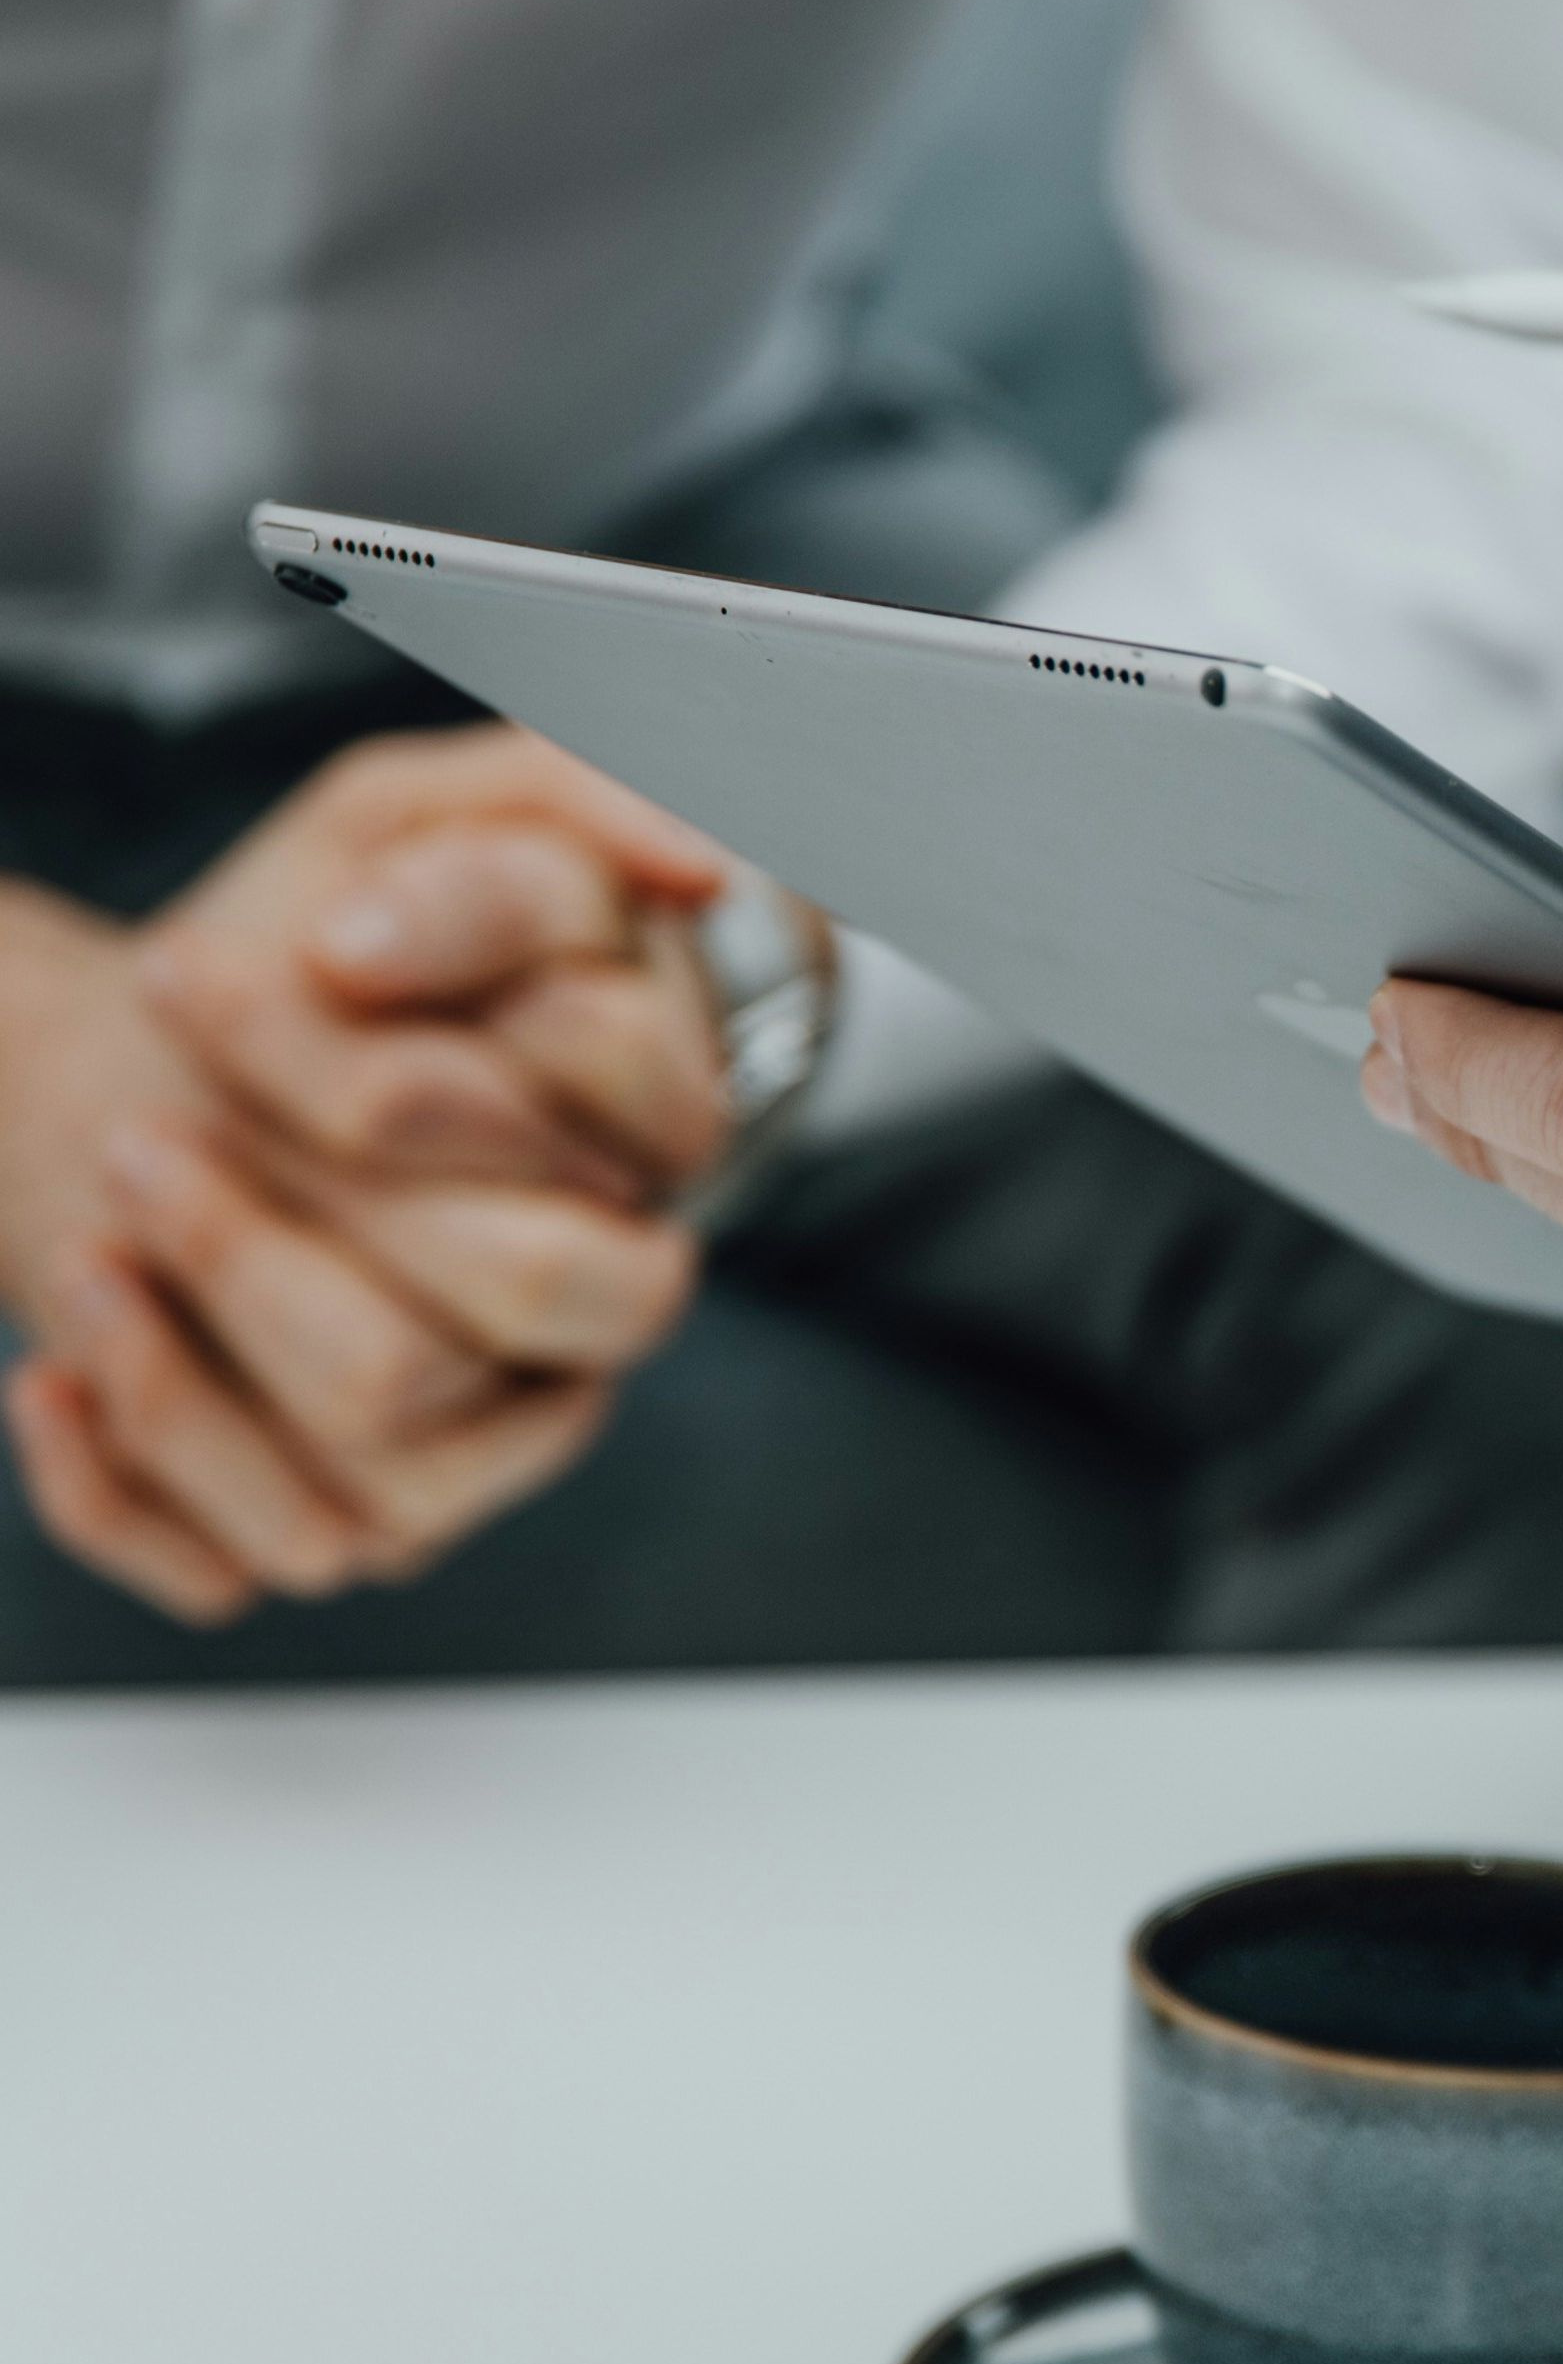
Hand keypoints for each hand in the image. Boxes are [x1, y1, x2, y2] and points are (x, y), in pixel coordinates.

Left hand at [0, 736, 738, 1625]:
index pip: (617, 1079)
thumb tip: (697, 870)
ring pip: (381, 1437)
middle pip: (521, 1278)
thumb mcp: (409, 819)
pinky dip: (123, 1471)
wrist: (149, 1065)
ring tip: (106, 1212)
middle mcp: (596, 1299)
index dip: (452, 1009)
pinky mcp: (359, 1516)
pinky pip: (257, 1556)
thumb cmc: (304, 953)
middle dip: (324, 1164)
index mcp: (653, 1135)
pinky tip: (51, 1372)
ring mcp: (487, 1432)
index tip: (314, 944)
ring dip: (201, 1327)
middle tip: (167, 1096)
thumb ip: (555, 806)